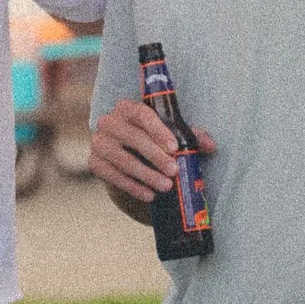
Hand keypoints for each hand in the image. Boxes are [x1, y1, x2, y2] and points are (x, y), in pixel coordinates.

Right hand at [88, 97, 216, 202]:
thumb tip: (211, 145)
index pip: (142, 114)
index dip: (158, 131)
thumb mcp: (171, 136)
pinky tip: (149, 195)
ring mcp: (98, 142)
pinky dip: (132, 186)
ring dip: (145, 174)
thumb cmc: (153, 141)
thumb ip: (190, 137)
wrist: (129, 158)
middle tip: (174, 172)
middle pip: (132, 138)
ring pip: (121, 159)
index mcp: (128, 108)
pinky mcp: (94, 162)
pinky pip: (112, 175)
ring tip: (165, 187)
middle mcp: (108, 121)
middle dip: (155, 157)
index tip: (174, 148)